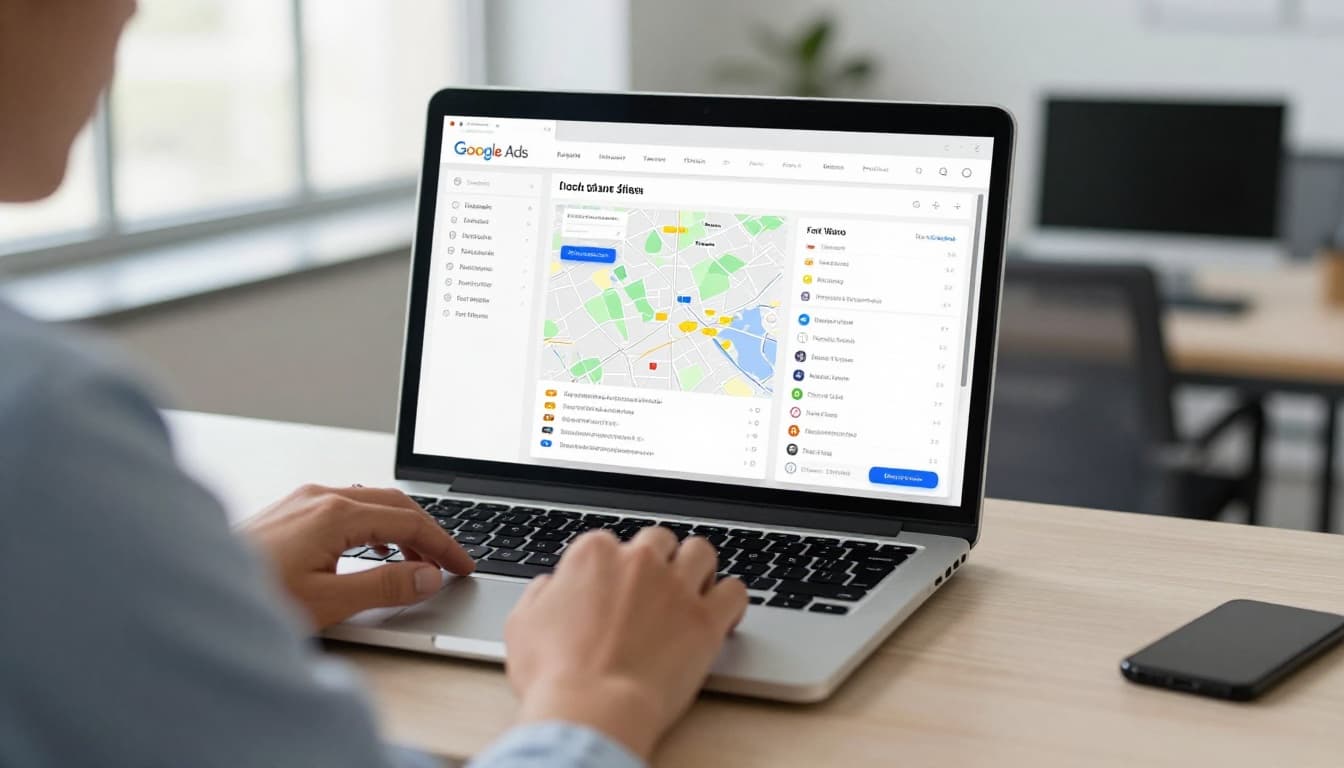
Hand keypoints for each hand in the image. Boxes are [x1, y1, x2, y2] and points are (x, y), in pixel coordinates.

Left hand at [242, 484, 474, 628]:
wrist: (187, 593)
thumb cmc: (251, 598)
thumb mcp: (327, 601)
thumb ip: (384, 586)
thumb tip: (427, 576)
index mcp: (335, 514)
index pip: (408, 522)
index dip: (442, 545)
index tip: (462, 565)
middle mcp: (319, 498)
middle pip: (394, 504)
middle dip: (428, 532)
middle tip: (450, 562)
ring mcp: (301, 501)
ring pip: (370, 503)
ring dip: (401, 527)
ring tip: (418, 558)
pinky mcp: (288, 512)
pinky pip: (347, 508)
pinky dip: (374, 525)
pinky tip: (376, 547)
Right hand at [504, 527, 747, 759]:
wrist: (592, 710)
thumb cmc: (554, 675)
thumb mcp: (523, 625)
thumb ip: (541, 594)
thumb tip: (551, 586)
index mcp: (594, 555)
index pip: (611, 543)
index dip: (613, 569)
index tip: (614, 590)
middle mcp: (639, 561)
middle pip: (659, 540)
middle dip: (658, 561)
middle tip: (654, 590)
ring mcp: (676, 587)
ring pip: (701, 552)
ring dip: (698, 568)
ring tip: (692, 593)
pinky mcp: (706, 619)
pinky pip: (735, 591)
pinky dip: (730, 600)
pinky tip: (721, 615)